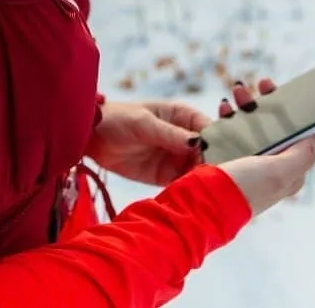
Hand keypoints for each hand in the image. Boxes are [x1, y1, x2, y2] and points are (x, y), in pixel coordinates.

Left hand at [86, 100, 209, 186]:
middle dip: (213, 165)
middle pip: (208, 153)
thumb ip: (170, 134)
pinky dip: (188, 190)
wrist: (91, 137)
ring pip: (198, 170)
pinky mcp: (165, 175)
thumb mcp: (144, 124)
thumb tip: (198, 143)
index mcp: (184, 116)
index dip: (219, 143)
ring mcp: (176, 157)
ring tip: (208, 192)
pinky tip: (193, 198)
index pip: (210, 130)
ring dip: (203, 180)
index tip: (224, 159)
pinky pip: (182, 183)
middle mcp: (184, 137)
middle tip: (217, 180)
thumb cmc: (118, 119)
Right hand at [212, 78, 314, 217]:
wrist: (204, 204)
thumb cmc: (243, 190)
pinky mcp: (226, 160)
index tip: (278, 90)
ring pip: (250, 126)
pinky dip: (227, 119)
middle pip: (272, 126)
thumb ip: (303, 155)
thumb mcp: (280, 173)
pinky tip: (222, 112)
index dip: (290, 110)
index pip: (296, 134)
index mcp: (287, 170)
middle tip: (254, 85)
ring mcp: (247, 162)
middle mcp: (269, 166)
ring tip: (233, 95)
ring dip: (244, 107)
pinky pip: (230, 132)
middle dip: (264, 103)